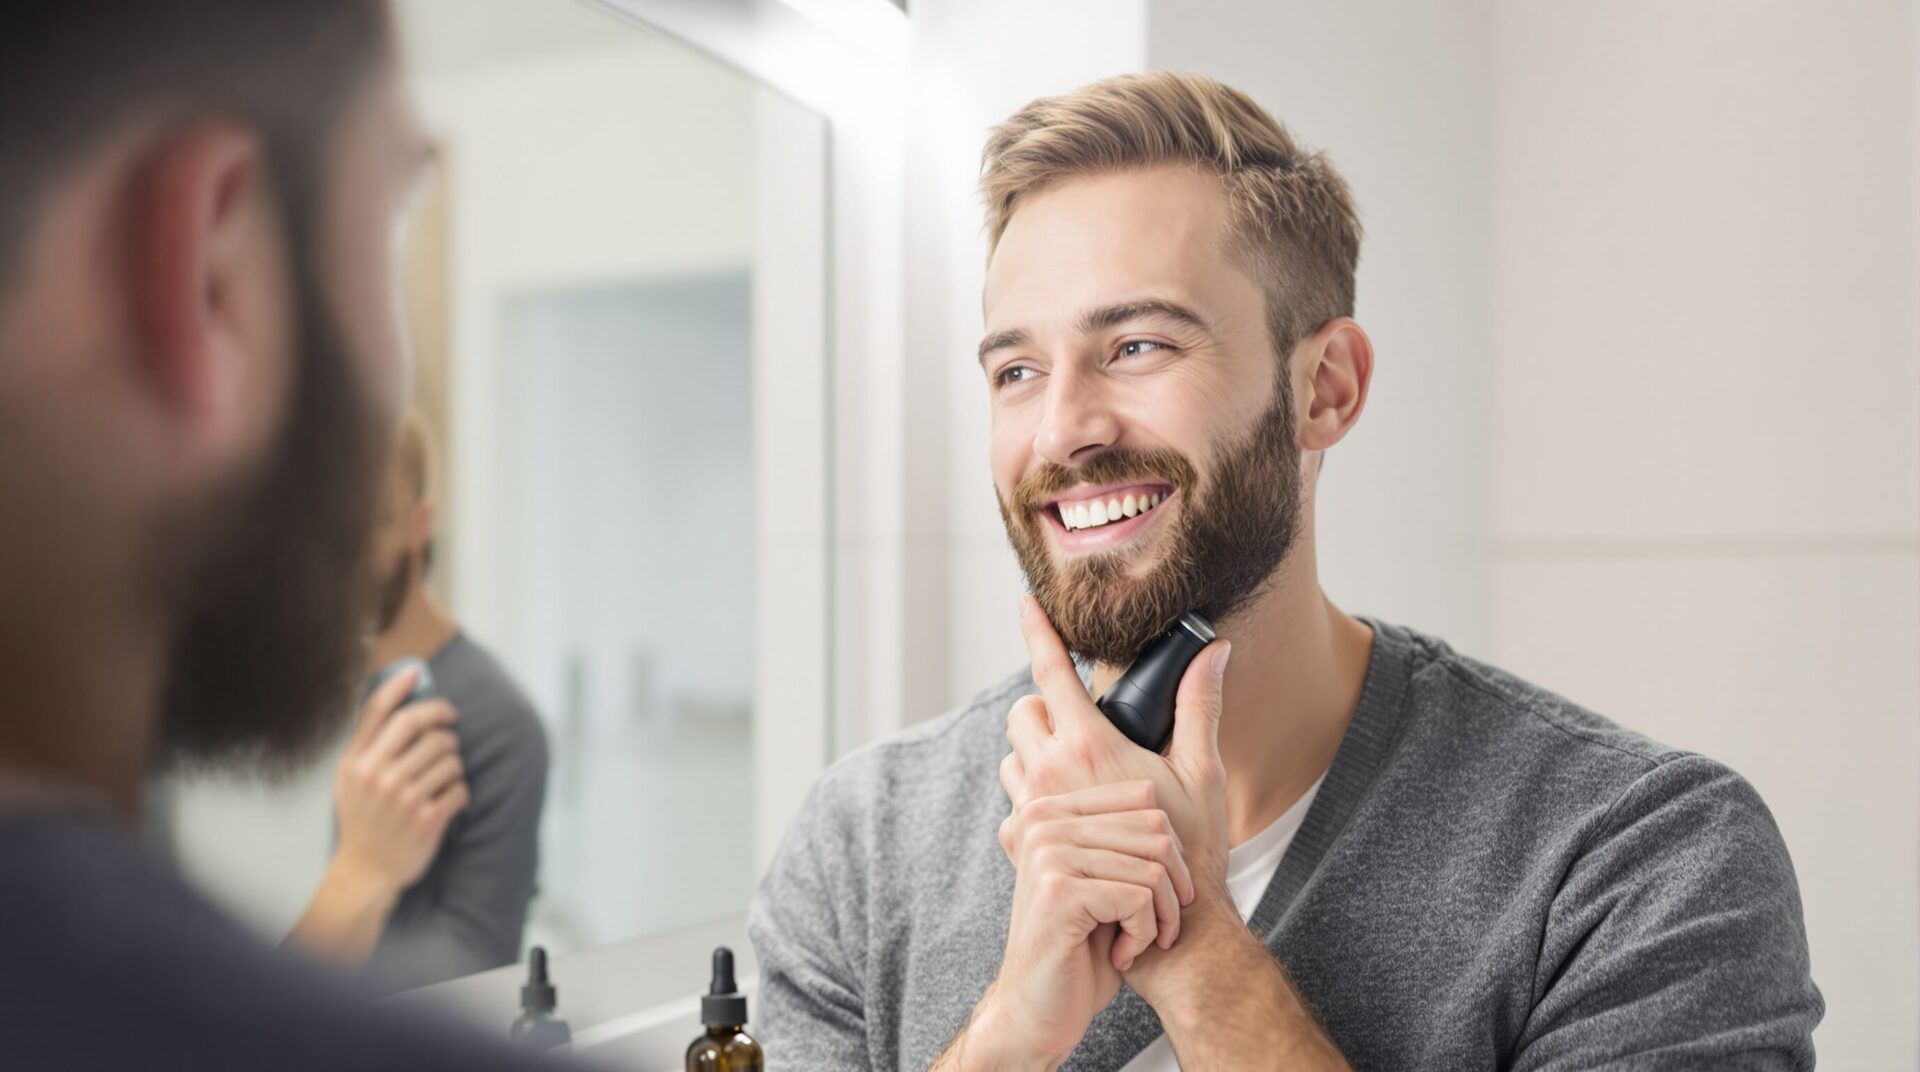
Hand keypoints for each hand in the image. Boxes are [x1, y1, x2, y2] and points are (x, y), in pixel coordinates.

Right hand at [331, 666, 468, 894]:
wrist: (366, 872)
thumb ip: (369, 744)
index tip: (418, 672)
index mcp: (356, 763)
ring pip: (450, 757)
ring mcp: (403, 798)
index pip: (379, 711)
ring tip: (443, 778)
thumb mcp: (350, 780)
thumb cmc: (363, 820)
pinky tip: (449, 801)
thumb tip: (401, 698)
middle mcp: (378, 776)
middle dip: (444, 723)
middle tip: (449, 730)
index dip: (401, 685)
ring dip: (454, 764)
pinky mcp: (427, 819)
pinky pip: (460, 788)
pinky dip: (460, 793)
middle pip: (423, 726)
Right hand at [969, 779, 1198, 1065]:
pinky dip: (1145, 934)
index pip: (1144, 796)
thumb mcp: (1105, 881)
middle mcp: (1044, 822)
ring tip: (1142, 941)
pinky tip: (1122, 955)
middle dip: (1174, 883)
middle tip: (1160, 924)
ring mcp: (1048, 854)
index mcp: (1051, 810)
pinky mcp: (1059, 892)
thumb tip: (1174, 797)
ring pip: (1153, 866)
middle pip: (1156, 827)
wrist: (1037, 1011)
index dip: (1171, 847)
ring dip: (1162, 915)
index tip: (1162, 891)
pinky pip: (1139, 898)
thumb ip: (1126, 838)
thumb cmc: (1079, 949)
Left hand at [1001, 596, 1232, 903]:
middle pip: (1020, 712)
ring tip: (1075, 775)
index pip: (1051, 672)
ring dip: (1034, 754)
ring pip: (1011, 758)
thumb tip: (1214, 650)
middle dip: (1042, 706)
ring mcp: (1031, 810)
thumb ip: (1200, 706)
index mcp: (1089, 748)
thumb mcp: (1203, 774)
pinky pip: (1012, 802)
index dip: (1037, 630)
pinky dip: (1033, 796)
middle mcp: (1049, 773)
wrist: (1167, 933)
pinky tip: (1069, 813)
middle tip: (1075, 721)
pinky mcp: (1021, 843)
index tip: (1026, 602)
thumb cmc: (1192, 852)